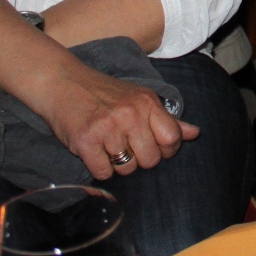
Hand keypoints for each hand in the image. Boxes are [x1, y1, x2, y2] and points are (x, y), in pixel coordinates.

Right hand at [38, 62, 198, 180]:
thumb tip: (195, 133)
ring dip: (117, 163)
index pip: (172, 139)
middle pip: (150, 160)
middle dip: (138, 159)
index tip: (150, 144)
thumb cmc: (101, 92)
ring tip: (105, 143)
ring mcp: (108, 128)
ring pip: (127, 169)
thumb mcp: (137, 98)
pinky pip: (104, 173)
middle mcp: (130, 114)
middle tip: (123, 144)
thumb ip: (166, 119)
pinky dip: (98, 167)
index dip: (164, 149)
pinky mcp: (86, 141)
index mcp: (146, 102)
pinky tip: (92, 149)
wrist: (61, 81)